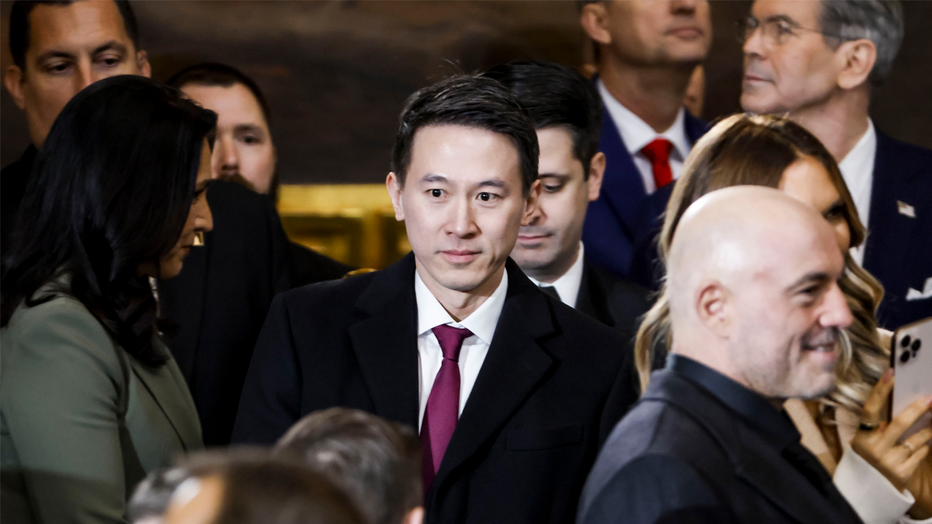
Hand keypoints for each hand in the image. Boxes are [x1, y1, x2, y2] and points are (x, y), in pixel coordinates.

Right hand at [850, 369, 931, 491]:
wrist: (869, 491)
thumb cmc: (868, 459)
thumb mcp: (865, 442)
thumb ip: (877, 427)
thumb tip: (897, 402)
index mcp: (862, 438)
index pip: (871, 410)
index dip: (880, 391)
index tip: (891, 374)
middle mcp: (874, 449)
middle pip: (899, 423)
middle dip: (917, 409)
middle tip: (930, 398)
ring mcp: (889, 462)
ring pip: (916, 439)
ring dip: (928, 429)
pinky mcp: (903, 473)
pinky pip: (920, 453)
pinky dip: (924, 446)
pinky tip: (925, 443)